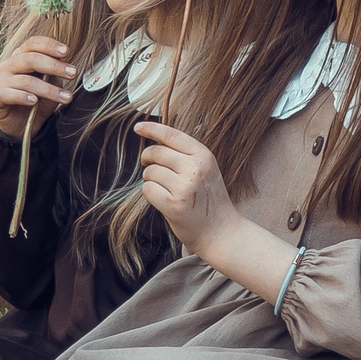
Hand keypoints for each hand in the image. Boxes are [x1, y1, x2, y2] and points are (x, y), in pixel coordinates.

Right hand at [0, 36, 80, 139]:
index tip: (66, 52)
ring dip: (48, 89)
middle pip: (30, 59)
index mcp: (21, 56)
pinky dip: (23, 97)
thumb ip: (54, 73)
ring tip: (65, 97)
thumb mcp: (50, 84)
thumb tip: (66, 65)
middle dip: (54, 66)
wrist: (23, 124)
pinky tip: (34, 101)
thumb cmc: (37, 100)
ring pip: (25, 80)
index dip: (49, 45)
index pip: (33, 43)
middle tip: (73, 74)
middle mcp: (8, 65)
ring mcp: (0, 81)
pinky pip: (8, 94)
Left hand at [136, 122, 242, 251]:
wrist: (222, 232)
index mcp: (204, 156)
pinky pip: (147, 189)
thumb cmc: (209, 201)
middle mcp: (195, 168)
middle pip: (156, 152)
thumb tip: (155, 142)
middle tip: (152, 169)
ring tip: (166, 190)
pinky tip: (164, 201)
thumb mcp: (207, 170)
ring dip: (151, 180)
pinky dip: (151, 194)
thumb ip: (186, 155)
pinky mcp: (173, 204)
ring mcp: (184, 186)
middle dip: (148, 160)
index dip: (152, 129)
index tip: (138, 127)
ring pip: (150, 172)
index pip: (172, 135)